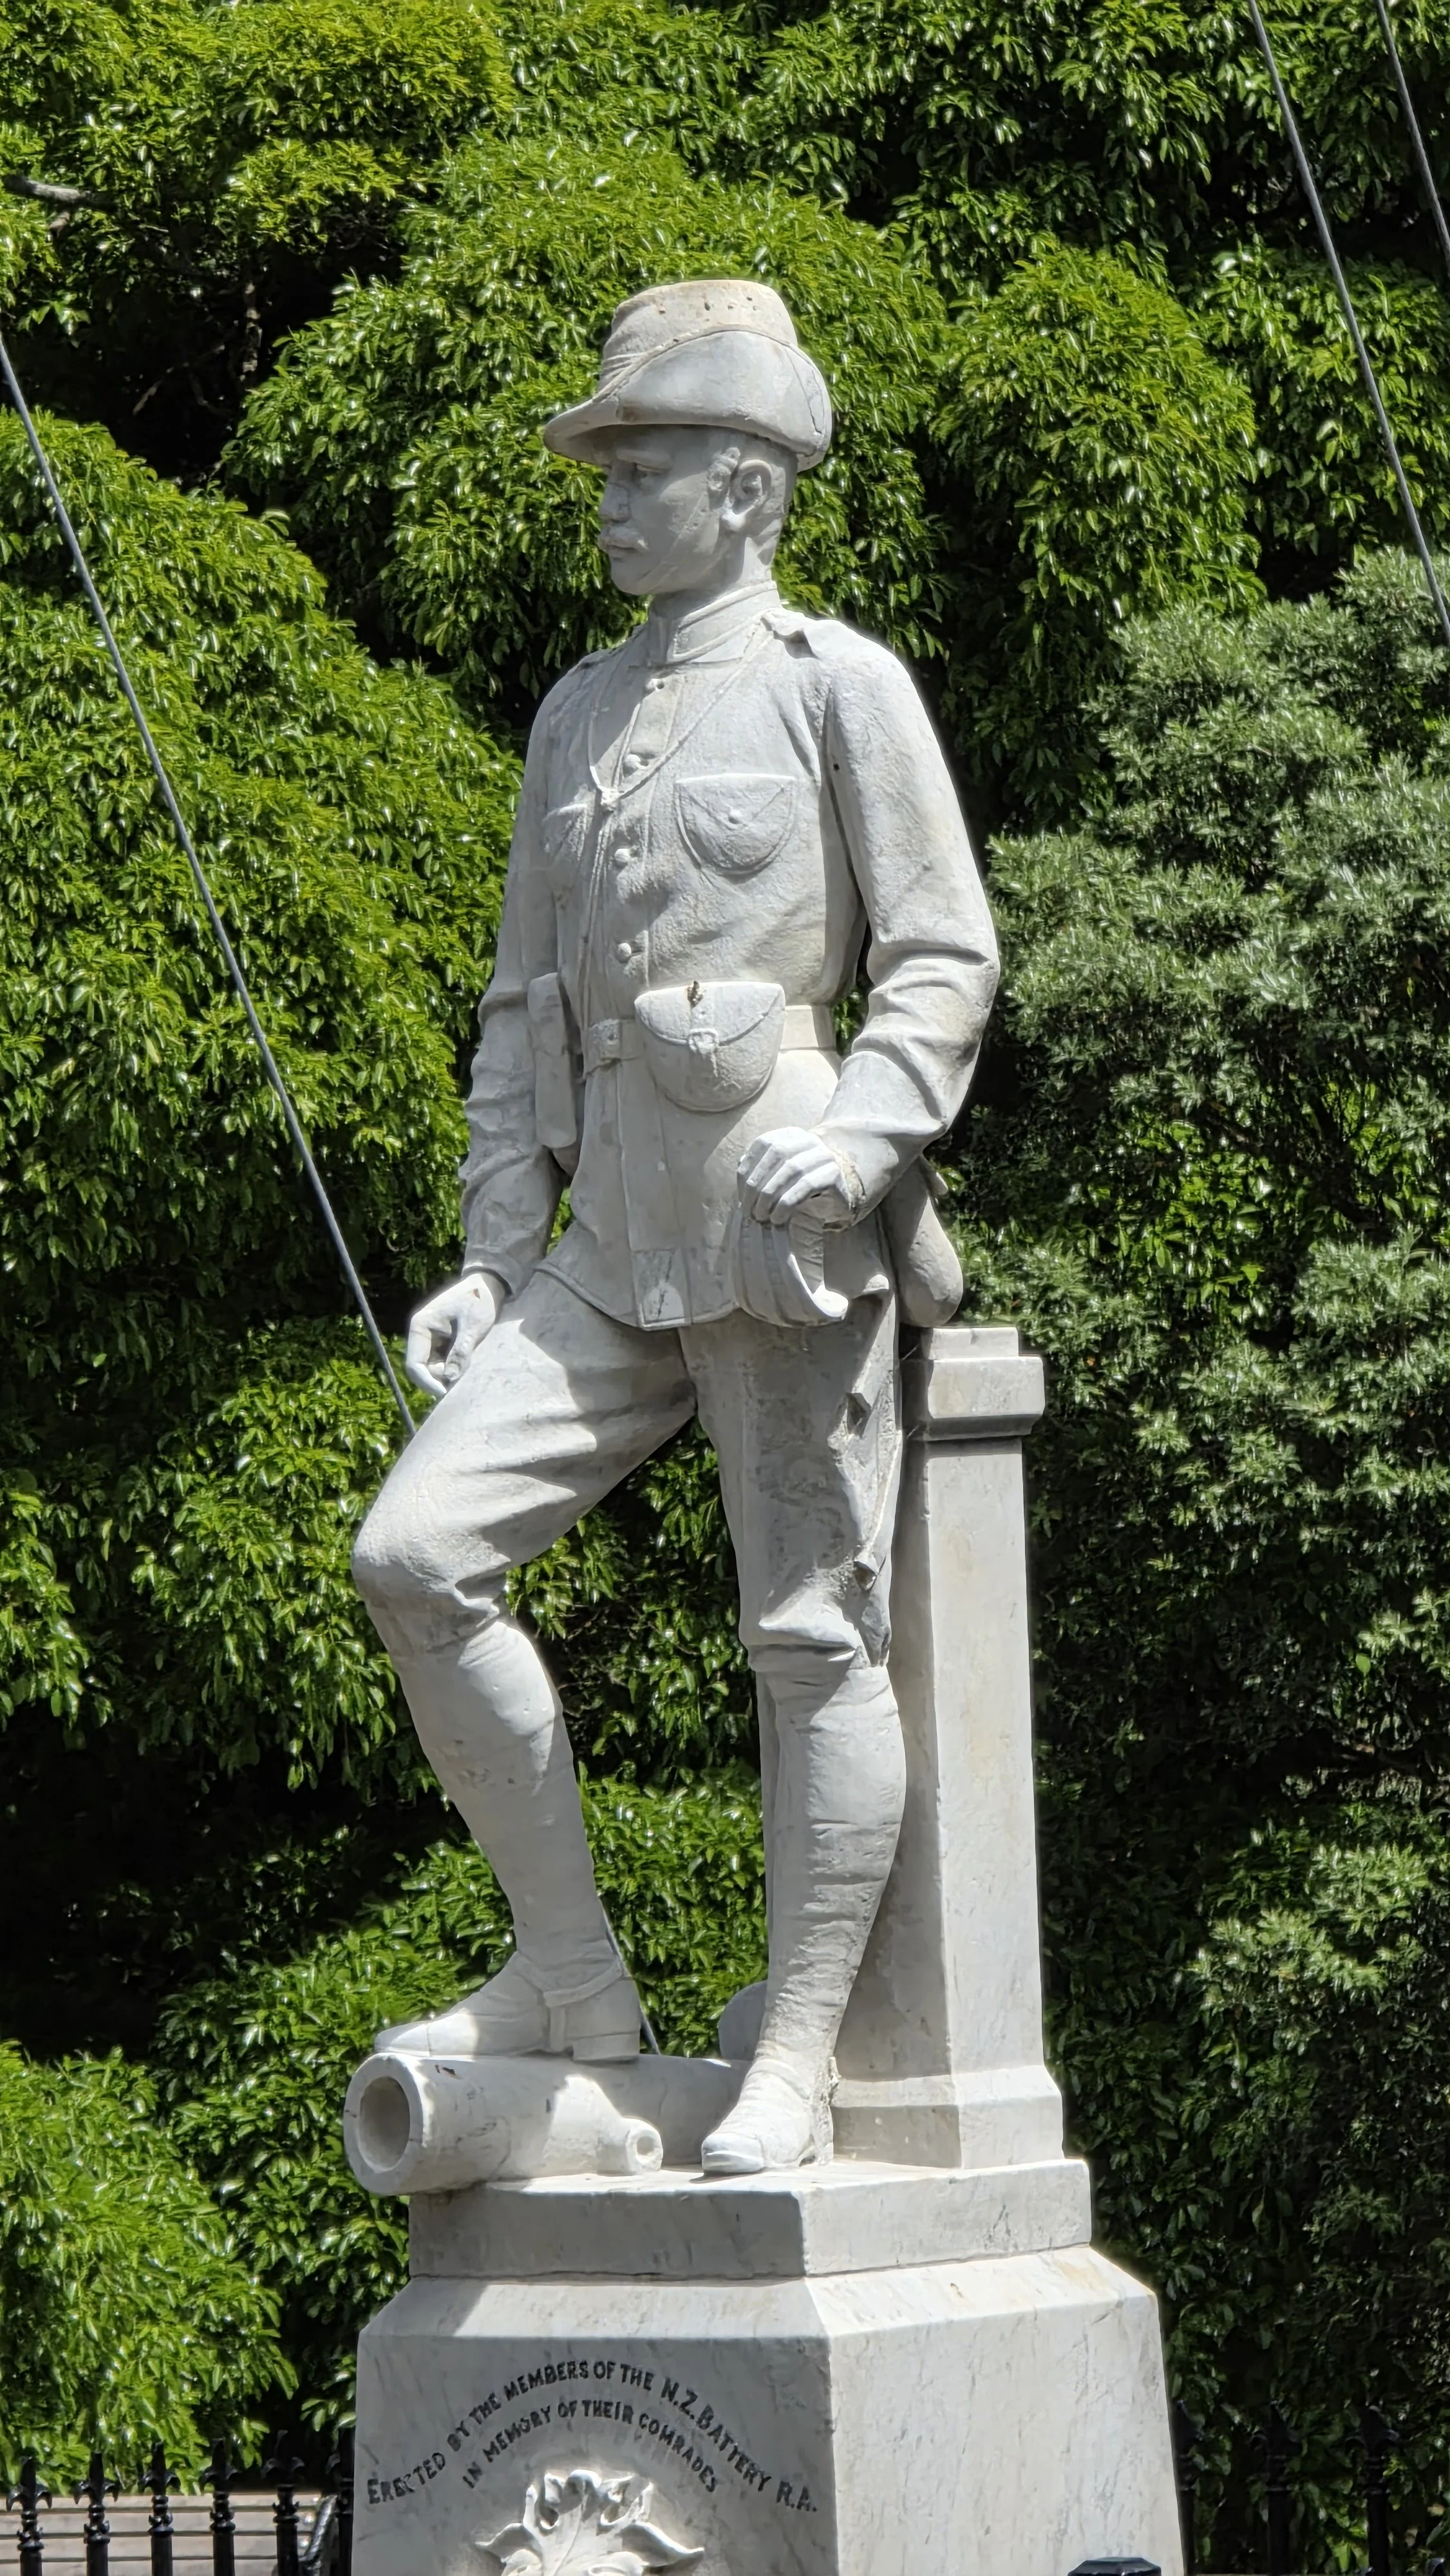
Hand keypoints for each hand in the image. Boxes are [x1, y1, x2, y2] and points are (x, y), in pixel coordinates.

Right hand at [404, 1271, 505, 1397]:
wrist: (487, 1286)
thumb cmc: (478, 1301)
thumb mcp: (472, 1326)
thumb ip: (460, 1351)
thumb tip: (450, 1378)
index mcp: (420, 1327)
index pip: (414, 1364)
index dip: (427, 1382)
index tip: (445, 1392)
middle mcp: (421, 1335)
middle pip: (423, 1370)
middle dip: (440, 1377)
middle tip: (463, 1373)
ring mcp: (430, 1340)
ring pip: (434, 1369)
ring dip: (449, 1373)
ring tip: (468, 1360)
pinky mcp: (441, 1343)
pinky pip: (443, 1363)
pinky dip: (454, 1367)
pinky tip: (467, 1359)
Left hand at [736, 1128, 858, 1227]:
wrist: (839, 1195)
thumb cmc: (802, 1185)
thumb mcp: (779, 1174)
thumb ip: (761, 1168)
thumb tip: (742, 1171)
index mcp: (791, 1135)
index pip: (763, 1143)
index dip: (748, 1168)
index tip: (741, 1194)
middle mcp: (809, 1140)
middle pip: (776, 1155)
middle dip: (757, 1185)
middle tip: (750, 1210)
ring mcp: (823, 1155)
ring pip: (791, 1169)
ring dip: (770, 1195)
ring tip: (762, 1215)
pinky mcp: (833, 1174)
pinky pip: (806, 1185)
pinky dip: (787, 1202)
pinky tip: (778, 1217)